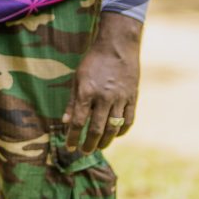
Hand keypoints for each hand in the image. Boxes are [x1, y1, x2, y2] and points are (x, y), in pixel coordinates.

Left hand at [62, 12, 142, 153]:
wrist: (117, 47)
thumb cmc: (93, 62)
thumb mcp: (77, 78)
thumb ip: (73, 101)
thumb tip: (65, 121)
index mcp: (87, 92)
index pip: (78, 121)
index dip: (72, 136)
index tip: (69, 146)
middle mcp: (104, 98)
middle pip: (96, 128)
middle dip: (88, 143)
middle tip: (84, 152)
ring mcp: (120, 99)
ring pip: (113, 128)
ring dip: (105, 141)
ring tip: (98, 147)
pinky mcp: (133, 98)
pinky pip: (128, 121)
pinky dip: (121, 131)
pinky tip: (115, 136)